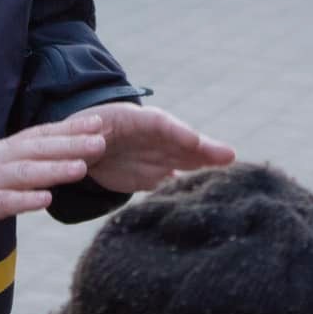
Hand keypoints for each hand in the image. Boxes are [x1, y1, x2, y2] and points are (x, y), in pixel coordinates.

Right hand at [0, 113, 108, 245]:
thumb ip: (17, 166)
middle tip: (102, 139)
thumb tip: (49, 165)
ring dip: (53, 169)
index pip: (39, 135)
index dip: (69, 129)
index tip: (99, 121)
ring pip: (24, 173)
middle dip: (70, 144)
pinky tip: (45, 200)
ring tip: (82, 167)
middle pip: (37, 149)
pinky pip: (2, 203)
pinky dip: (24, 200)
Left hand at [79, 104, 234, 194]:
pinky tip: (205, 193)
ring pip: (185, 161)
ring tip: (228, 169)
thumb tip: (96, 141)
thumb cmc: (85, 132)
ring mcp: (157, 158)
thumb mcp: (83, 130)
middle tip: (229, 156)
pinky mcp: (155, 178)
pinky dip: (188, 187)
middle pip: (181, 142)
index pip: (160, 123)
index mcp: (135, 120)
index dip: (177, 131)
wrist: (83, 150)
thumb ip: (92, 137)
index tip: (193, 140)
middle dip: (204, 149)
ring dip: (204, 166)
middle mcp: (152, 138)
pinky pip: (175, 182)